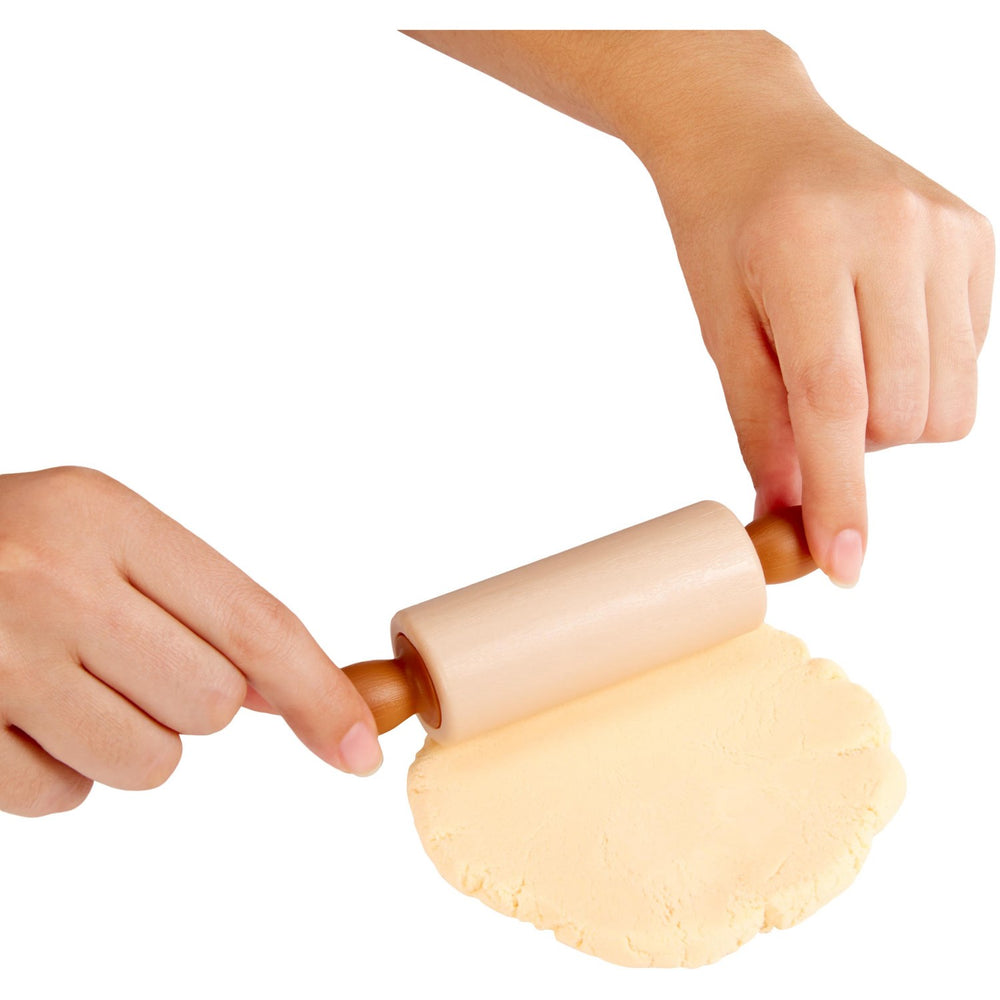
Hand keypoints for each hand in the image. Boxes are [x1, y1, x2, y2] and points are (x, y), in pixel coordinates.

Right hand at [0, 467, 381, 816]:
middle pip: (213, 703)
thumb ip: (197, 605)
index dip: (319, 692)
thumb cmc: (2, 550)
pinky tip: (15, 717)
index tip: (359, 746)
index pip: (254, 622)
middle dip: (185, 700)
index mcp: (105, 515)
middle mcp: (52, 579)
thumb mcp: (98, 538)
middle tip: (120, 659)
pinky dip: (56, 774)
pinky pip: (62, 799)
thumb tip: (287, 691)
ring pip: (150, 761)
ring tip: (64, 685)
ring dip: (124, 740)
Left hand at [639, 37, 993, 584]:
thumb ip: (757, 420)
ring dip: (892, 415)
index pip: (834, 402)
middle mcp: (894, 232)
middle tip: (808, 392)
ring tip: (844, 356)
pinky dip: (921, 374)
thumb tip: (789, 513)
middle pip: (902, 416)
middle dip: (853, 442)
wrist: (755, 133)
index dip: (839, 494)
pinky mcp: (977, 237)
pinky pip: (970, 360)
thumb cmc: (720, 229)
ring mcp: (947, 231)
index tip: (843, 564)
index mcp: (809, 250)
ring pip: (948, 403)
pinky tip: (880, 328)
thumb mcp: (720, 325)